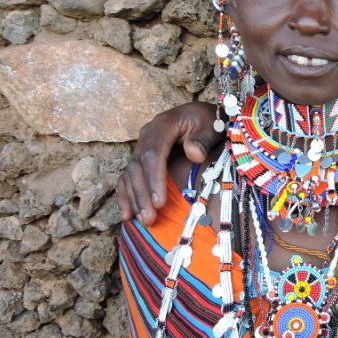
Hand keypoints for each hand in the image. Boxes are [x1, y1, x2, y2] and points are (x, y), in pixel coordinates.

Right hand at [118, 102, 219, 225]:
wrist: (203, 116)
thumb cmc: (210, 122)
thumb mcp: (211, 125)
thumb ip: (202, 138)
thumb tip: (194, 153)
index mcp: (163, 125)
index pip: (153, 154)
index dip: (154, 179)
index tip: (160, 202)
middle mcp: (147, 135)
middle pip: (138, 167)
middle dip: (142, 195)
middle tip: (149, 219)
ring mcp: (142, 146)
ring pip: (130, 174)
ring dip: (134, 199)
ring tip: (143, 221)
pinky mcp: (142, 158)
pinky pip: (128, 177)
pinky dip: (126, 195)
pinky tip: (127, 214)